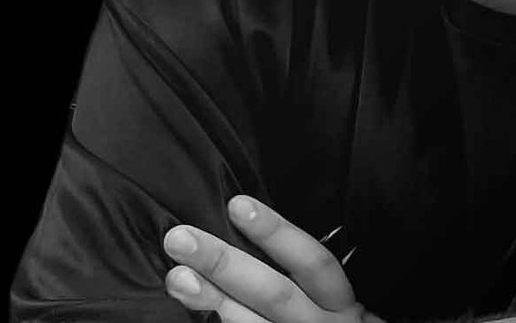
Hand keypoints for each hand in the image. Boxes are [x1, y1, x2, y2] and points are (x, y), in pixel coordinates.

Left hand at [162, 195, 387, 321]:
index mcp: (339, 301)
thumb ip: (304, 273)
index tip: (237, 205)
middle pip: (273, 292)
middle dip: (225, 263)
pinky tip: (191, 310)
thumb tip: (247, 223)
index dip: (276, 232)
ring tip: (176, 277)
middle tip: (180, 238)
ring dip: (211, 299)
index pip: (312, 260)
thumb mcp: (335, 301)